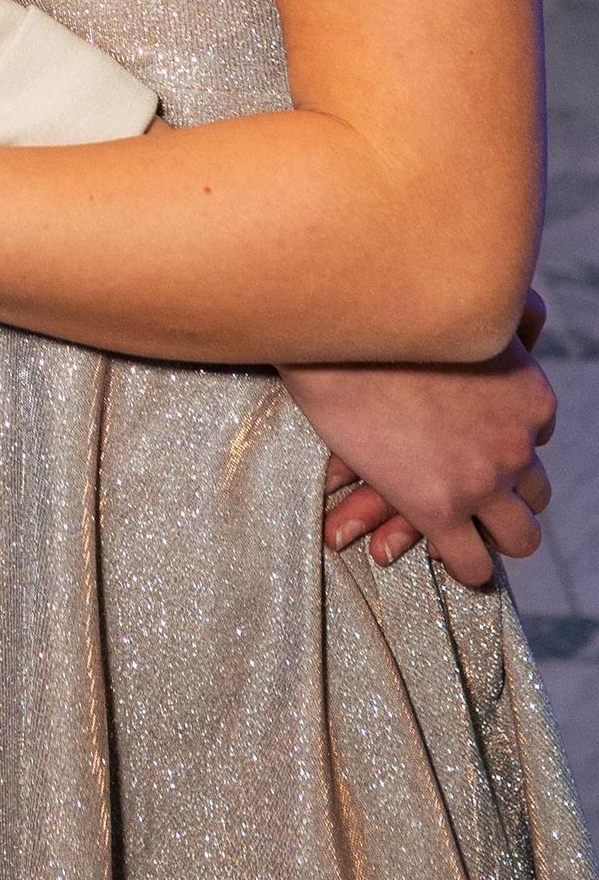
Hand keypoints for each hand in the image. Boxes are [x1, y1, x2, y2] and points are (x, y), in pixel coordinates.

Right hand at [290, 292, 555, 589]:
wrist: (339, 333)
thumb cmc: (394, 315)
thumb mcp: (473, 312)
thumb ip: (517, 317)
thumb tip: (539, 315)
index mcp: (532, 396)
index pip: (536, 438)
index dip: (503, 445)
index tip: (472, 443)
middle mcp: (519, 442)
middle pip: (536, 491)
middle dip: (507, 493)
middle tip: (469, 489)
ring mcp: (483, 481)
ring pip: (520, 537)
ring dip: (495, 535)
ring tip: (467, 531)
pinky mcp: (440, 510)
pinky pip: (474, 565)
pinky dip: (467, 567)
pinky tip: (450, 556)